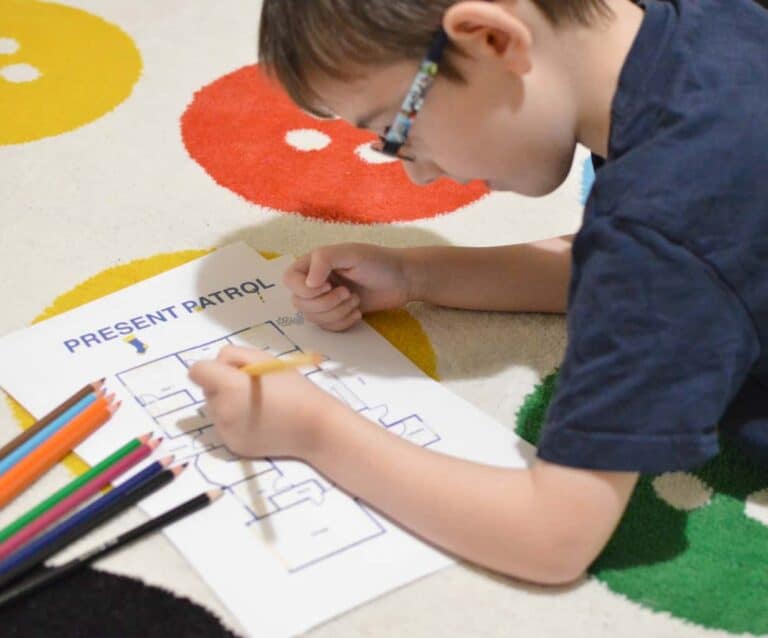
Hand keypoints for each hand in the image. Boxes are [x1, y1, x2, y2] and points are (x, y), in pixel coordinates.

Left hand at [188, 346, 341, 458]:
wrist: (314, 427)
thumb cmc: (294, 388)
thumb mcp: (266, 359)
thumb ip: (235, 355)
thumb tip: (217, 364)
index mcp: (229, 386)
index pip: (197, 371)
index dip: (211, 368)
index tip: (230, 372)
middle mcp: (222, 410)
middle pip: (206, 391)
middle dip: (222, 386)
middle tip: (251, 388)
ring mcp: (226, 431)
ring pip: (215, 408)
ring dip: (228, 403)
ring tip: (258, 405)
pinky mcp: (233, 445)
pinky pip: (225, 426)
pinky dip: (236, 422)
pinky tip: (260, 421)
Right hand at [283, 243, 413, 330]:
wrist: (402, 280)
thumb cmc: (377, 262)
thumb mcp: (350, 253)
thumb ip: (324, 261)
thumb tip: (307, 283)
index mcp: (313, 263)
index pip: (290, 280)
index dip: (306, 289)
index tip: (329, 285)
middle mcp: (314, 282)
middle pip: (299, 304)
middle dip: (326, 304)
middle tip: (348, 293)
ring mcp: (325, 300)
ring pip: (313, 318)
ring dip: (337, 313)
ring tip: (355, 300)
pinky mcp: (337, 315)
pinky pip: (327, 328)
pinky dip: (343, 323)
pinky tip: (358, 313)